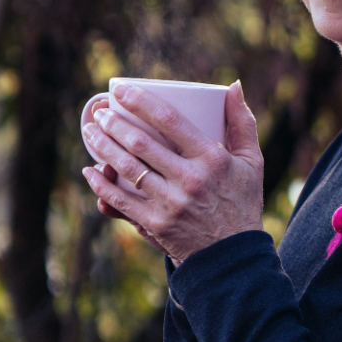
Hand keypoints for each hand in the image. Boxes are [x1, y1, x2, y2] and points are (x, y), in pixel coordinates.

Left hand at [81, 81, 264, 265]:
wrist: (233, 256)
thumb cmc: (241, 202)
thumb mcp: (252, 162)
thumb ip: (243, 123)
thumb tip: (233, 86)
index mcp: (212, 158)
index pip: (169, 121)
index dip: (140, 101)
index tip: (121, 89)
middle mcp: (190, 179)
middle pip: (141, 144)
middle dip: (114, 123)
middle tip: (100, 112)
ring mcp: (171, 203)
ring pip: (127, 169)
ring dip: (103, 147)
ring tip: (90, 132)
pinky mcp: (156, 224)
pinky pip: (120, 201)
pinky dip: (101, 185)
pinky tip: (89, 171)